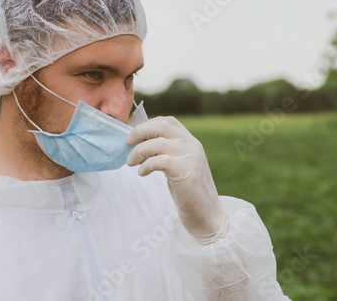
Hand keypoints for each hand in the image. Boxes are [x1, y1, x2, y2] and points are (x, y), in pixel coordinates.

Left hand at [126, 116, 227, 242]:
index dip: (148, 123)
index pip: (168, 121)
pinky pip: (158, 161)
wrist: (208, 215)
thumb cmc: (189, 192)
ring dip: (138, 152)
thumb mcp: (179, 165)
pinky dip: (145, 166)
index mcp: (191, 141)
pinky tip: (142, 173)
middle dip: (139, 131)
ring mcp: (190, 157)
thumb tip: (142, 144)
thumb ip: (167, 152)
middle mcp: (192, 145)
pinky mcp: (185, 172)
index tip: (134, 134)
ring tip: (130, 162)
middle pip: (161, 126)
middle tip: (127, 142)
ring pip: (157, 143)